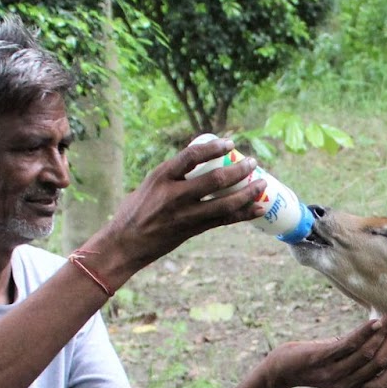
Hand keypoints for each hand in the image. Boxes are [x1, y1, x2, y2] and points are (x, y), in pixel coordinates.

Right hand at [82, 138, 267, 285]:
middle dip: (238, 170)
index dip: (214, 148)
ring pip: (224, 202)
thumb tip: (196, 164)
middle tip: (252, 162)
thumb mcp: (149, 185)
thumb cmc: (134, 211)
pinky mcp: (193, 230)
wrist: (124, 244)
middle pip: (215, 179)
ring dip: (247, 193)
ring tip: (262, 183)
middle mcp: (174, 194)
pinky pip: (223, 220)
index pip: (191, 155)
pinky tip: (257, 208)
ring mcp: (185, 214)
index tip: (230, 143)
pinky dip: (243, 214)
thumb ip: (171, 176)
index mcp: (161, 176)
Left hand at [268, 313, 386, 387]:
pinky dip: (365, 333)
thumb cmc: (314, 362)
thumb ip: (358, 357)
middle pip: (377, 363)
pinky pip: (348, 345)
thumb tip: (380, 336)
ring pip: (366, 354)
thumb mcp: (339, 364)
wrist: (282, 368)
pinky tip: (375, 321)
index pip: (384, 385)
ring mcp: (334, 372)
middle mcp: (346, 382)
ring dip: (383, 334)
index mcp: (354, 386)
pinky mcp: (322, 358)